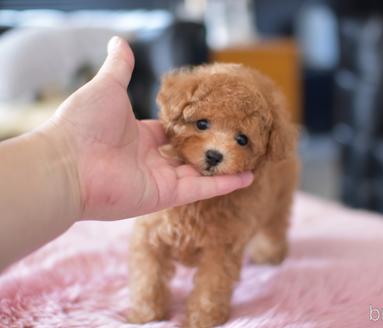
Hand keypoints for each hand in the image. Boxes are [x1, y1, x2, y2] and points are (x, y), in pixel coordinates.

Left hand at [50, 37, 252, 219]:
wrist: (67, 164)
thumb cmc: (84, 124)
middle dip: (213, 147)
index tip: (216, 116)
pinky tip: (248, 177)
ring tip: (251, 158)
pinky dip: (224, 184)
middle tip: (241, 138)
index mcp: (140, 136)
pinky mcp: (166, 196)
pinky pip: (201, 189)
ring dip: (225, 167)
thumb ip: (121, 67)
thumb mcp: (107, 87)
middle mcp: (152, 160)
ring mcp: (161, 179)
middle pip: (190, 153)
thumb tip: (121, 40)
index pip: (173, 131)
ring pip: (201, 173)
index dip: (193, 125)